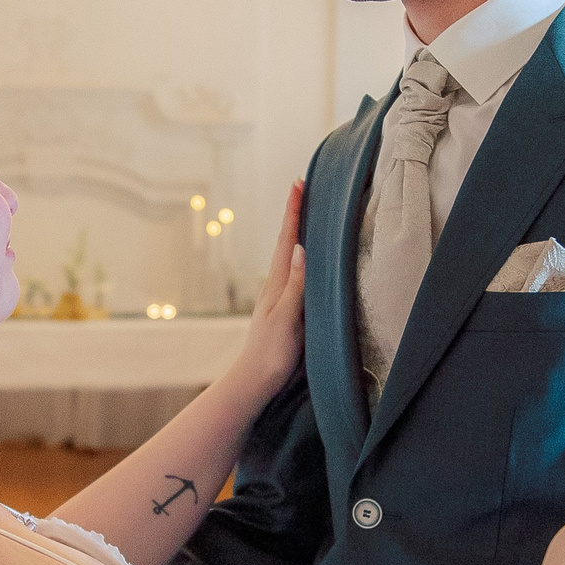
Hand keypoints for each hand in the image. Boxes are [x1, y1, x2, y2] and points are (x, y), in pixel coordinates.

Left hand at [231, 181, 307, 396]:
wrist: (256, 381)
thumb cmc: (271, 353)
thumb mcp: (287, 319)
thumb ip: (296, 286)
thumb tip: (301, 248)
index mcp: (279, 283)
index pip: (287, 239)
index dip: (294, 211)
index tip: (299, 183)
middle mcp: (279, 285)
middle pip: (288, 241)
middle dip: (296, 214)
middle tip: (304, 187)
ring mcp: (282, 297)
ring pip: (292, 257)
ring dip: (300, 233)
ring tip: (309, 213)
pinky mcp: (288, 310)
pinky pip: (298, 275)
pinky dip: (304, 258)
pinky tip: (308, 259)